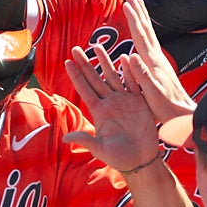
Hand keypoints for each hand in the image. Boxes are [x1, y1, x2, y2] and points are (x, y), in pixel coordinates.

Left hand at [63, 44, 159, 173]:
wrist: (141, 159)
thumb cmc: (119, 157)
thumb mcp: (100, 149)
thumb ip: (86, 140)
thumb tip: (65, 139)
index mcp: (98, 112)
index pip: (84, 89)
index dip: (76, 75)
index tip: (67, 61)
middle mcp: (109, 103)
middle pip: (95, 78)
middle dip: (85, 63)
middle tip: (76, 48)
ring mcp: (124, 101)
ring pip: (112, 76)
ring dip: (105, 61)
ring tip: (97, 46)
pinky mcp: (139, 102)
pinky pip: (133, 83)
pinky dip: (130, 71)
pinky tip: (125, 57)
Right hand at [122, 0, 195, 123]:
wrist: (186, 115)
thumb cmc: (167, 109)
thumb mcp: (152, 94)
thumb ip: (142, 75)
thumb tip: (130, 56)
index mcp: (153, 63)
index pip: (141, 36)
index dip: (133, 19)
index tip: (126, 3)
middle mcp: (157, 59)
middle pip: (146, 30)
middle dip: (138, 12)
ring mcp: (160, 62)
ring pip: (150, 35)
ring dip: (142, 19)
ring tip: (137, 5)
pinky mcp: (161, 67)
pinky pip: (150, 44)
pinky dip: (145, 33)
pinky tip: (142, 32)